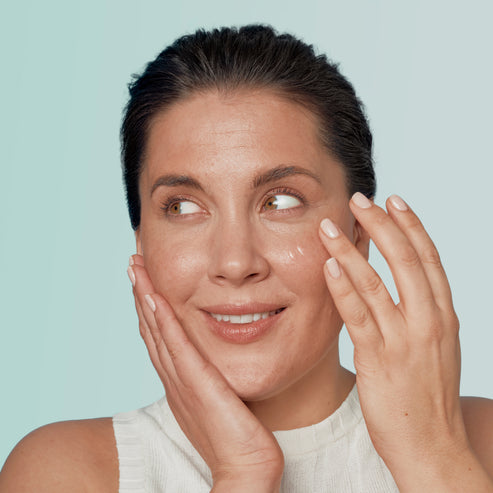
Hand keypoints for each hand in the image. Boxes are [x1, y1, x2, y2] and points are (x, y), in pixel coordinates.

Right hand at [127, 255, 283, 488]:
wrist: (246, 470)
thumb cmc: (239, 438)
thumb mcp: (222, 400)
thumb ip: (215, 378)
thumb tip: (218, 362)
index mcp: (180, 381)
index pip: (160, 336)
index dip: (150, 306)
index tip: (147, 277)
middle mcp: (174, 378)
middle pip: (152, 328)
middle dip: (141, 293)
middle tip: (133, 263)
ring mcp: (182, 382)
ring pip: (158, 332)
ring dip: (145, 297)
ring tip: (136, 268)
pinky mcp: (197, 386)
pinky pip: (177, 347)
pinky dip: (164, 321)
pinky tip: (155, 297)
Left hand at [319, 193, 488, 490]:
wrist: (433, 449)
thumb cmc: (428, 398)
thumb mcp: (435, 349)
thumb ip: (421, 317)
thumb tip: (404, 290)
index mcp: (444, 316)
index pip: (428, 259)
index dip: (411, 226)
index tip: (394, 200)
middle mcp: (430, 321)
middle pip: (406, 260)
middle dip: (382, 224)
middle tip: (360, 198)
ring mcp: (406, 339)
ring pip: (378, 282)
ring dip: (351, 249)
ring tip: (330, 225)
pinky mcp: (381, 359)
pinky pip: (360, 315)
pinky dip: (344, 287)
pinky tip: (329, 266)